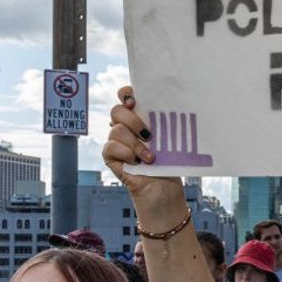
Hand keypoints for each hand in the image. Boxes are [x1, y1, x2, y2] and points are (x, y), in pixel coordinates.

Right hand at [102, 86, 180, 208]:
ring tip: (150, 157)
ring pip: (116, 130)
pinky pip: (110, 146)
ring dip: (135, 144)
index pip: (125, 95)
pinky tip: (138, 163)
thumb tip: (170, 107)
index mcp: (140, 116)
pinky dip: (126, 154)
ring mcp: (117, 140)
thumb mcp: (170, 138)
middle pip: (117, 110)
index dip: (126, 94)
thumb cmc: (169, 162)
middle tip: (149, 135)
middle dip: (133, 121)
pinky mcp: (111, 156)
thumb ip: (163, 122)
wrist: (164, 187)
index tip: (134, 101)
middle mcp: (125, 126)